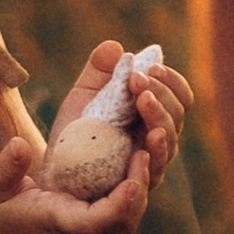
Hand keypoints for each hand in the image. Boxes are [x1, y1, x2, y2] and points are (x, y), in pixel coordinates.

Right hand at [0, 132, 154, 233]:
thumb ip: (6, 168)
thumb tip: (19, 145)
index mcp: (56, 226)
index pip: (97, 221)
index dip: (122, 199)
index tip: (135, 168)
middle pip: (124, 224)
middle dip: (140, 188)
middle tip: (145, 150)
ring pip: (126, 223)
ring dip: (140, 191)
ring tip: (142, 153)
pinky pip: (119, 218)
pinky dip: (131, 194)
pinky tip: (130, 165)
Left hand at [47, 40, 191, 182]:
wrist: (53, 171)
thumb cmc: (75, 133)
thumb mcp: (83, 96)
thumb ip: (98, 71)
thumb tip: (114, 47)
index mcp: (151, 116)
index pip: (179, 97)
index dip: (171, 81)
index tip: (151, 66)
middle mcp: (155, 140)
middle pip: (178, 116)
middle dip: (162, 93)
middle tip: (137, 79)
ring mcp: (148, 165)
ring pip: (170, 142)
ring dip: (160, 116)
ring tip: (144, 98)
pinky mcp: (135, 186)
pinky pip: (152, 174)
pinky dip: (154, 153)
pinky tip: (149, 138)